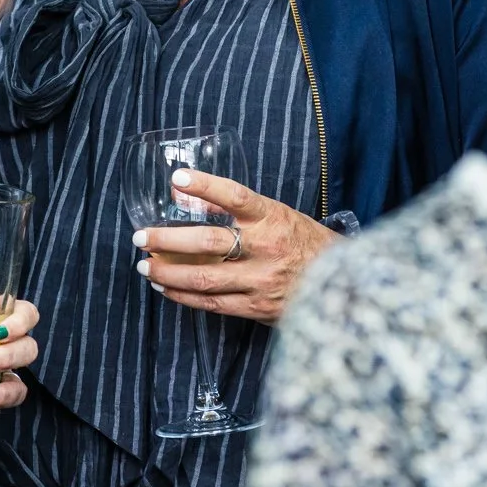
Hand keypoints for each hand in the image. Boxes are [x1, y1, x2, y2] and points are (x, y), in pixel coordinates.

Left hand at [132, 168, 338, 323]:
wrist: (344, 286)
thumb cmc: (305, 245)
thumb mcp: (279, 216)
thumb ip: (238, 210)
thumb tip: (186, 195)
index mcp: (274, 218)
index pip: (236, 196)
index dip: (206, 186)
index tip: (178, 178)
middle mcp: (267, 248)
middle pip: (209, 241)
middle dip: (168, 239)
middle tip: (141, 236)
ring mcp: (261, 280)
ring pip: (205, 278)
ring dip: (168, 272)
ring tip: (145, 266)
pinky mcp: (257, 308)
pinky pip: (212, 303)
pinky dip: (184, 296)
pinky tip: (166, 288)